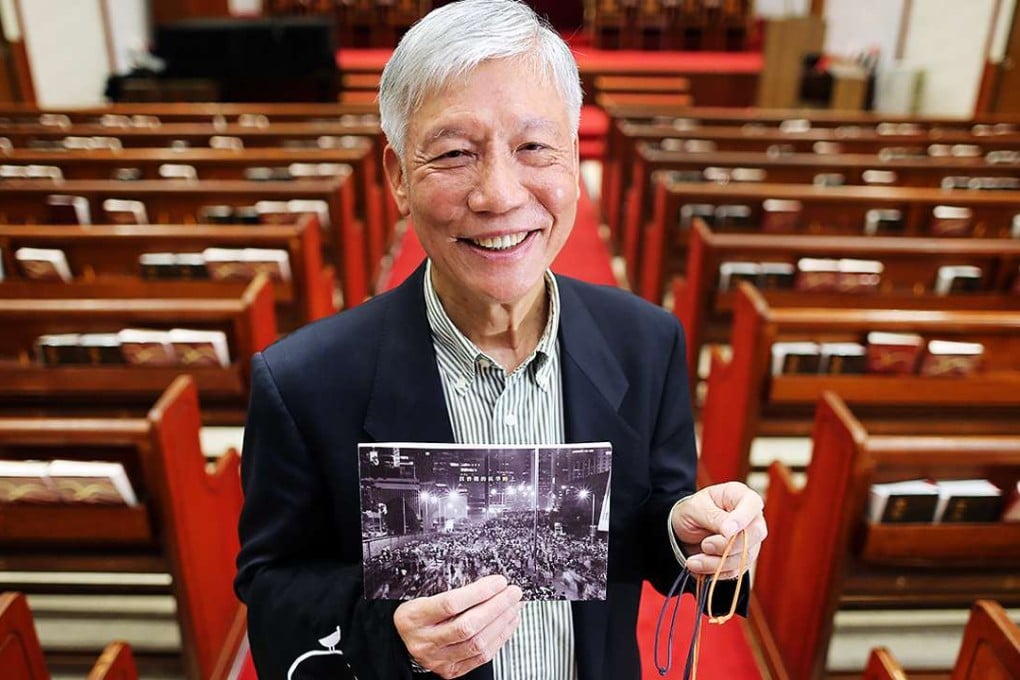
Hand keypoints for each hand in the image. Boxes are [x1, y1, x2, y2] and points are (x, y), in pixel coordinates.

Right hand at [393, 574, 522, 677]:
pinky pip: (481, 657)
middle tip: (513, 592)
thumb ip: (452, 592)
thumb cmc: (417, 614)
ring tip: (514, 607)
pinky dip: (499, 638)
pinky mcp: (450, 671)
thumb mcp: (423, 596)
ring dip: (502, 623)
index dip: (479, 592)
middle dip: (497, 607)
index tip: (498, 582)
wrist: (400, 641)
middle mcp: (424, 641)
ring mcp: (437, 659)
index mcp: (414, 617)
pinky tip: (508, 623)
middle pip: (467, 626)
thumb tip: (490, 584)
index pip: (451, 604)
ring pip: (477, 643)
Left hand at [669, 482, 766, 578]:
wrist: (685, 529)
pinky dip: (715, 571)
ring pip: (745, 557)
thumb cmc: (692, 510)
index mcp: (741, 496)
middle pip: (755, 535)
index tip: (725, 531)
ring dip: (717, 563)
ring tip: (693, 561)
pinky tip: (699, 566)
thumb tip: (730, 531)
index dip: (741, 519)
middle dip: (727, 545)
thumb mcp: (696, 508)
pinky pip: (736, 570)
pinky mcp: (743, 559)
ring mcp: (751, 540)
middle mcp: (752, 518)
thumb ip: (714, 517)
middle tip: (705, 545)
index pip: (752, 505)